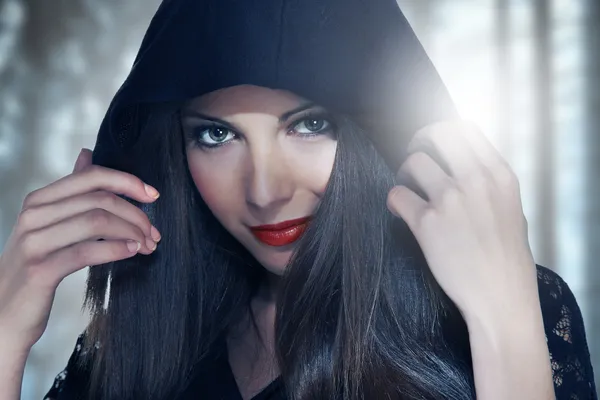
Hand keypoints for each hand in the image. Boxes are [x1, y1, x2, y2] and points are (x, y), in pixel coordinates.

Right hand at [0, 149, 160, 349]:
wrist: (2, 314)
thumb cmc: (33, 268)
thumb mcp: (48, 225)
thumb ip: (70, 194)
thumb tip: (87, 155)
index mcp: (39, 200)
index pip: (91, 176)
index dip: (128, 182)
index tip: (153, 196)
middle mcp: (33, 215)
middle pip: (100, 199)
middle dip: (136, 214)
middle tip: (154, 233)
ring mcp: (34, 241)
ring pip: (97, 221)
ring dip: (132, 232)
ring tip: (147, 245)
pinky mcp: (40, 269)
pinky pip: (87, 251)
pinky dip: (116, 249)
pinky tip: (131, 252)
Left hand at [386, 121, 538, 321]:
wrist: (500, 297)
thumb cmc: (507, 258)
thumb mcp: (512, 209)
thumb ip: (489, 183)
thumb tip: (463, 166)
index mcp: (500, 175)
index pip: (465, 128)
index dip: (441, 131)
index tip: (432, 143)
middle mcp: (476, 180)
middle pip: (437, 133)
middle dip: (419, 142)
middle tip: (415, 160)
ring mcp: (451, 199)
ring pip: (414, 162)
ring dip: (405, 174)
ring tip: (410, 191)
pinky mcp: (427, 222)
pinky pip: (397, 194)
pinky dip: (395, 201)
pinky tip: (402, 212)